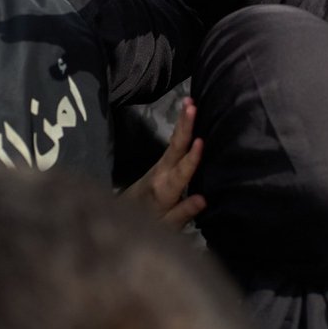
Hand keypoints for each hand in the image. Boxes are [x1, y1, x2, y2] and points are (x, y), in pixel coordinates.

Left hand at [122, 97, 205, 227]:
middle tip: (191, 105)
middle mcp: (161, 173)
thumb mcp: (165, 227)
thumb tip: (203, 198)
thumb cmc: (147, 225)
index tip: (201, 141)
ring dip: (182, 121)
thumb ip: (182, 213)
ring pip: (174, 141)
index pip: (181, 173)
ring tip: (190, 101)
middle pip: (175, 148)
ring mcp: (159, 166)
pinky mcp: (161, 163)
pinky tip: (186, 116)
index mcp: (164, 190)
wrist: (123, 219)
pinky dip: (181, 128)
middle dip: (184, 126)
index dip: (191, 158)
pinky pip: (174, 143)